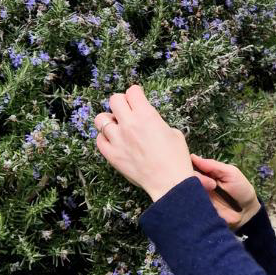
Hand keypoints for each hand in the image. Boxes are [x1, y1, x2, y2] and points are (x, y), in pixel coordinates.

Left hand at [93, 85, 196, 201]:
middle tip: (127, 111)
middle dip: (121, 103)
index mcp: (147, 115)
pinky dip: (104, 138)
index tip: (138, 99)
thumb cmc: (176, 158)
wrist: (170, 182)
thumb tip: (149, 122)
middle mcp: (129, 124)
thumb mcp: (173, 133)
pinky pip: (99, 140)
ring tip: (116, 126)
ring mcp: (118, 140)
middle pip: (114, 99)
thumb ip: (157, 122)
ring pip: (101, 119)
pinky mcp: (112, 155)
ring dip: (109, 120)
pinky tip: (113, 141)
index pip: (132, 91)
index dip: (136, 94)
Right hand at [189, 154, 260, 231]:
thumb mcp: (230, 173)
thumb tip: (193, 157)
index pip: (191, 165)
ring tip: (212, 190)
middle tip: (212, 184)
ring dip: (196, 188)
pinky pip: (188, 203)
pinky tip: (201, 200)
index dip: (189, 163)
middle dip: (197, 177)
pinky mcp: (198, 208)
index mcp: (206, 173)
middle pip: (187, 177)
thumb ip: (213, 165)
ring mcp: (197, 196)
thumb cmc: (241, 189)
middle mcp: (199, 183)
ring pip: (186, 189)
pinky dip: (192, 200)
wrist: (246, 213)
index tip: (191, 164)